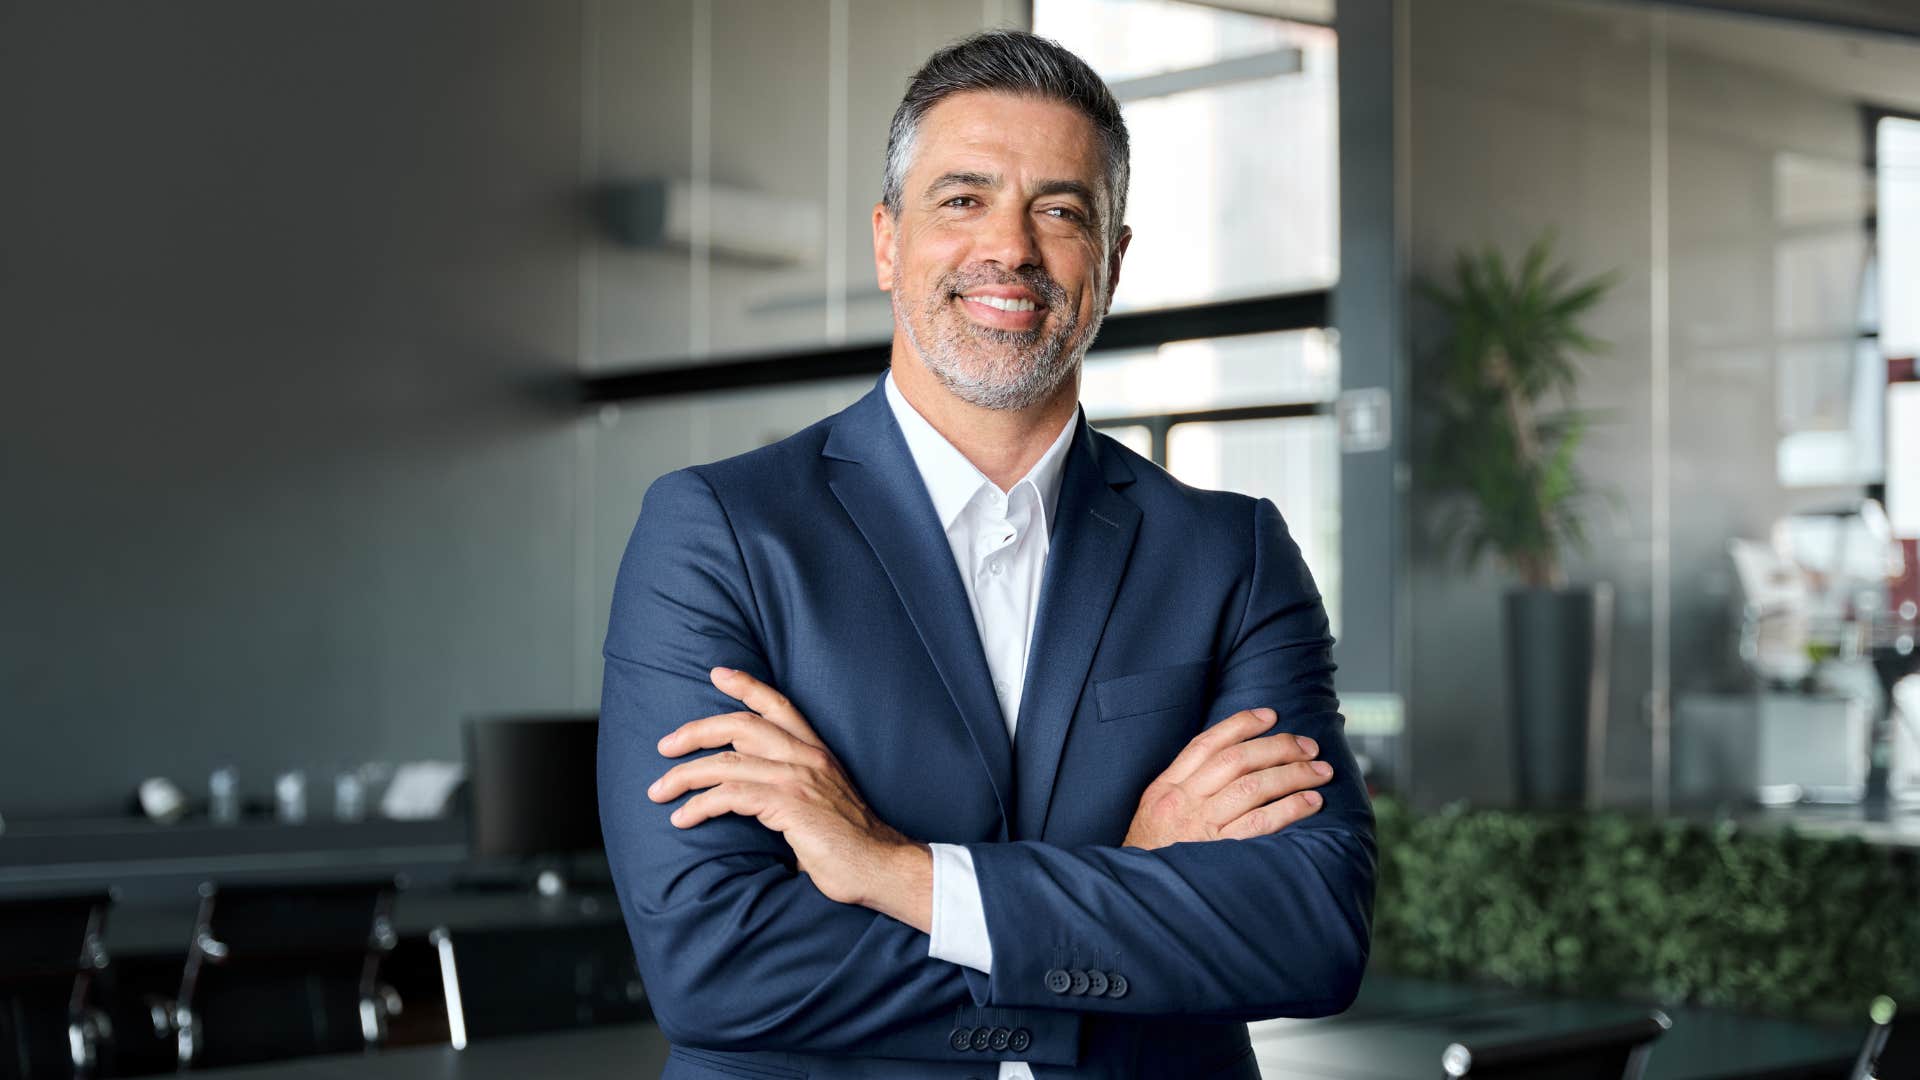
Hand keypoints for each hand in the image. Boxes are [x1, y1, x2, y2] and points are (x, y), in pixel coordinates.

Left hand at [647, 667, 927, 917]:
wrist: (882, 866)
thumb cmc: (851, 845)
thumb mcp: (823, 803)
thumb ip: (791, 792)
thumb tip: (752, 802)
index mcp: (817, 752)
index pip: (779, 705)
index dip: (747, 685)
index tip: (717, 674)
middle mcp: (807, 757)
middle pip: (740, 725)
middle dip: (695, 731)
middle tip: (665, 746)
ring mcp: (797, 779)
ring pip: (725, 762)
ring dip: (684, 776)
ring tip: (658, 791)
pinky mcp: (788, 805)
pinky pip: (729, 795)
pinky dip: (698, 805)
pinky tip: (682, 819)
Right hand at [1122, 707, 1331, 849]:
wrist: (1136, 895)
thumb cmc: (1151, 855)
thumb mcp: (1155, 813)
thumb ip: (1185, 789)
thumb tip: (1232, 766)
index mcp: (1166, 787)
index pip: (1206, 744)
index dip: (1241, 725)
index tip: (1271, 716)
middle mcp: (1183, 801)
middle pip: (1236, 760)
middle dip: (1278, 747)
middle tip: (1308, 746)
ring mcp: (1201, 826)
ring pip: (1253, 787)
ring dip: (1292, 775)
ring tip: (1319, 772)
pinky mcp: (1219, 852)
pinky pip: (1260, 823)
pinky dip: (1289, 808)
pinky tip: (1310, 802)